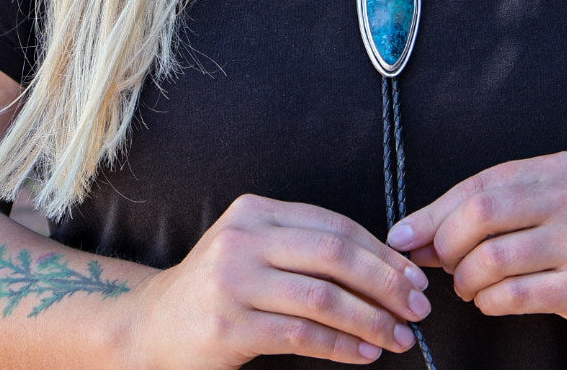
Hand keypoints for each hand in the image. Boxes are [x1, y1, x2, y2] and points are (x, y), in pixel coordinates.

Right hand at [131, 194, 431, 368]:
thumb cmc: (216, 291)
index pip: (335, 226)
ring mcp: (232, 282)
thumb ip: (304, 248)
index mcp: (255, 212)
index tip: (415, 276)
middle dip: (387, 283)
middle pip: (335, 255)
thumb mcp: (253, 250)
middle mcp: (242, 239)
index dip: (382, 253)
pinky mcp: (229, 327)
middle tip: (418, 307)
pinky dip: (342, 346)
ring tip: (399, 337)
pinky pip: (302, 335)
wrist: (149, 328)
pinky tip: (364, 354)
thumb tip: (388, 267)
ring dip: (371, 320)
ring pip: (324, 298)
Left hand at [387, 152, 566, 343]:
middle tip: (441, 265)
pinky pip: (512, 294)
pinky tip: (489, 300)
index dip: (433, 213)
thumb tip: (408, 234)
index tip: (403, 236)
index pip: (479, 185)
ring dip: (464, 279)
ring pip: (492, 258)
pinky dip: (487, 301)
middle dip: (446, 244)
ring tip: (466, 286)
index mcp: (557, 169)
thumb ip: (479, 213)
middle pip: (481, 214)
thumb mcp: (537, 209)